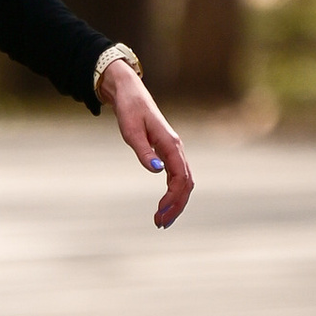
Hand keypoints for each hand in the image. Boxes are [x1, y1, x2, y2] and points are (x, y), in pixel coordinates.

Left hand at [104, 64, 193, 227]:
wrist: (129, 92)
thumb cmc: (129, 109)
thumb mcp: (130, 130)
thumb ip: (143, 150)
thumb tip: (157, 169)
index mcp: (170, 143)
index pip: (180, 177)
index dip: (173, 197)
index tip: (159, 212)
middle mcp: (176, 148)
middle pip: (186, 183)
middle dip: (176, 206)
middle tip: (160, 224)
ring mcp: (173, 150)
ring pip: (184, 181)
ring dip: (176, 202)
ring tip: (162, 219)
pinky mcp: (167, 151)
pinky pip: (177, 176)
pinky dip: (173, 192)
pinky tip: (165, 203)